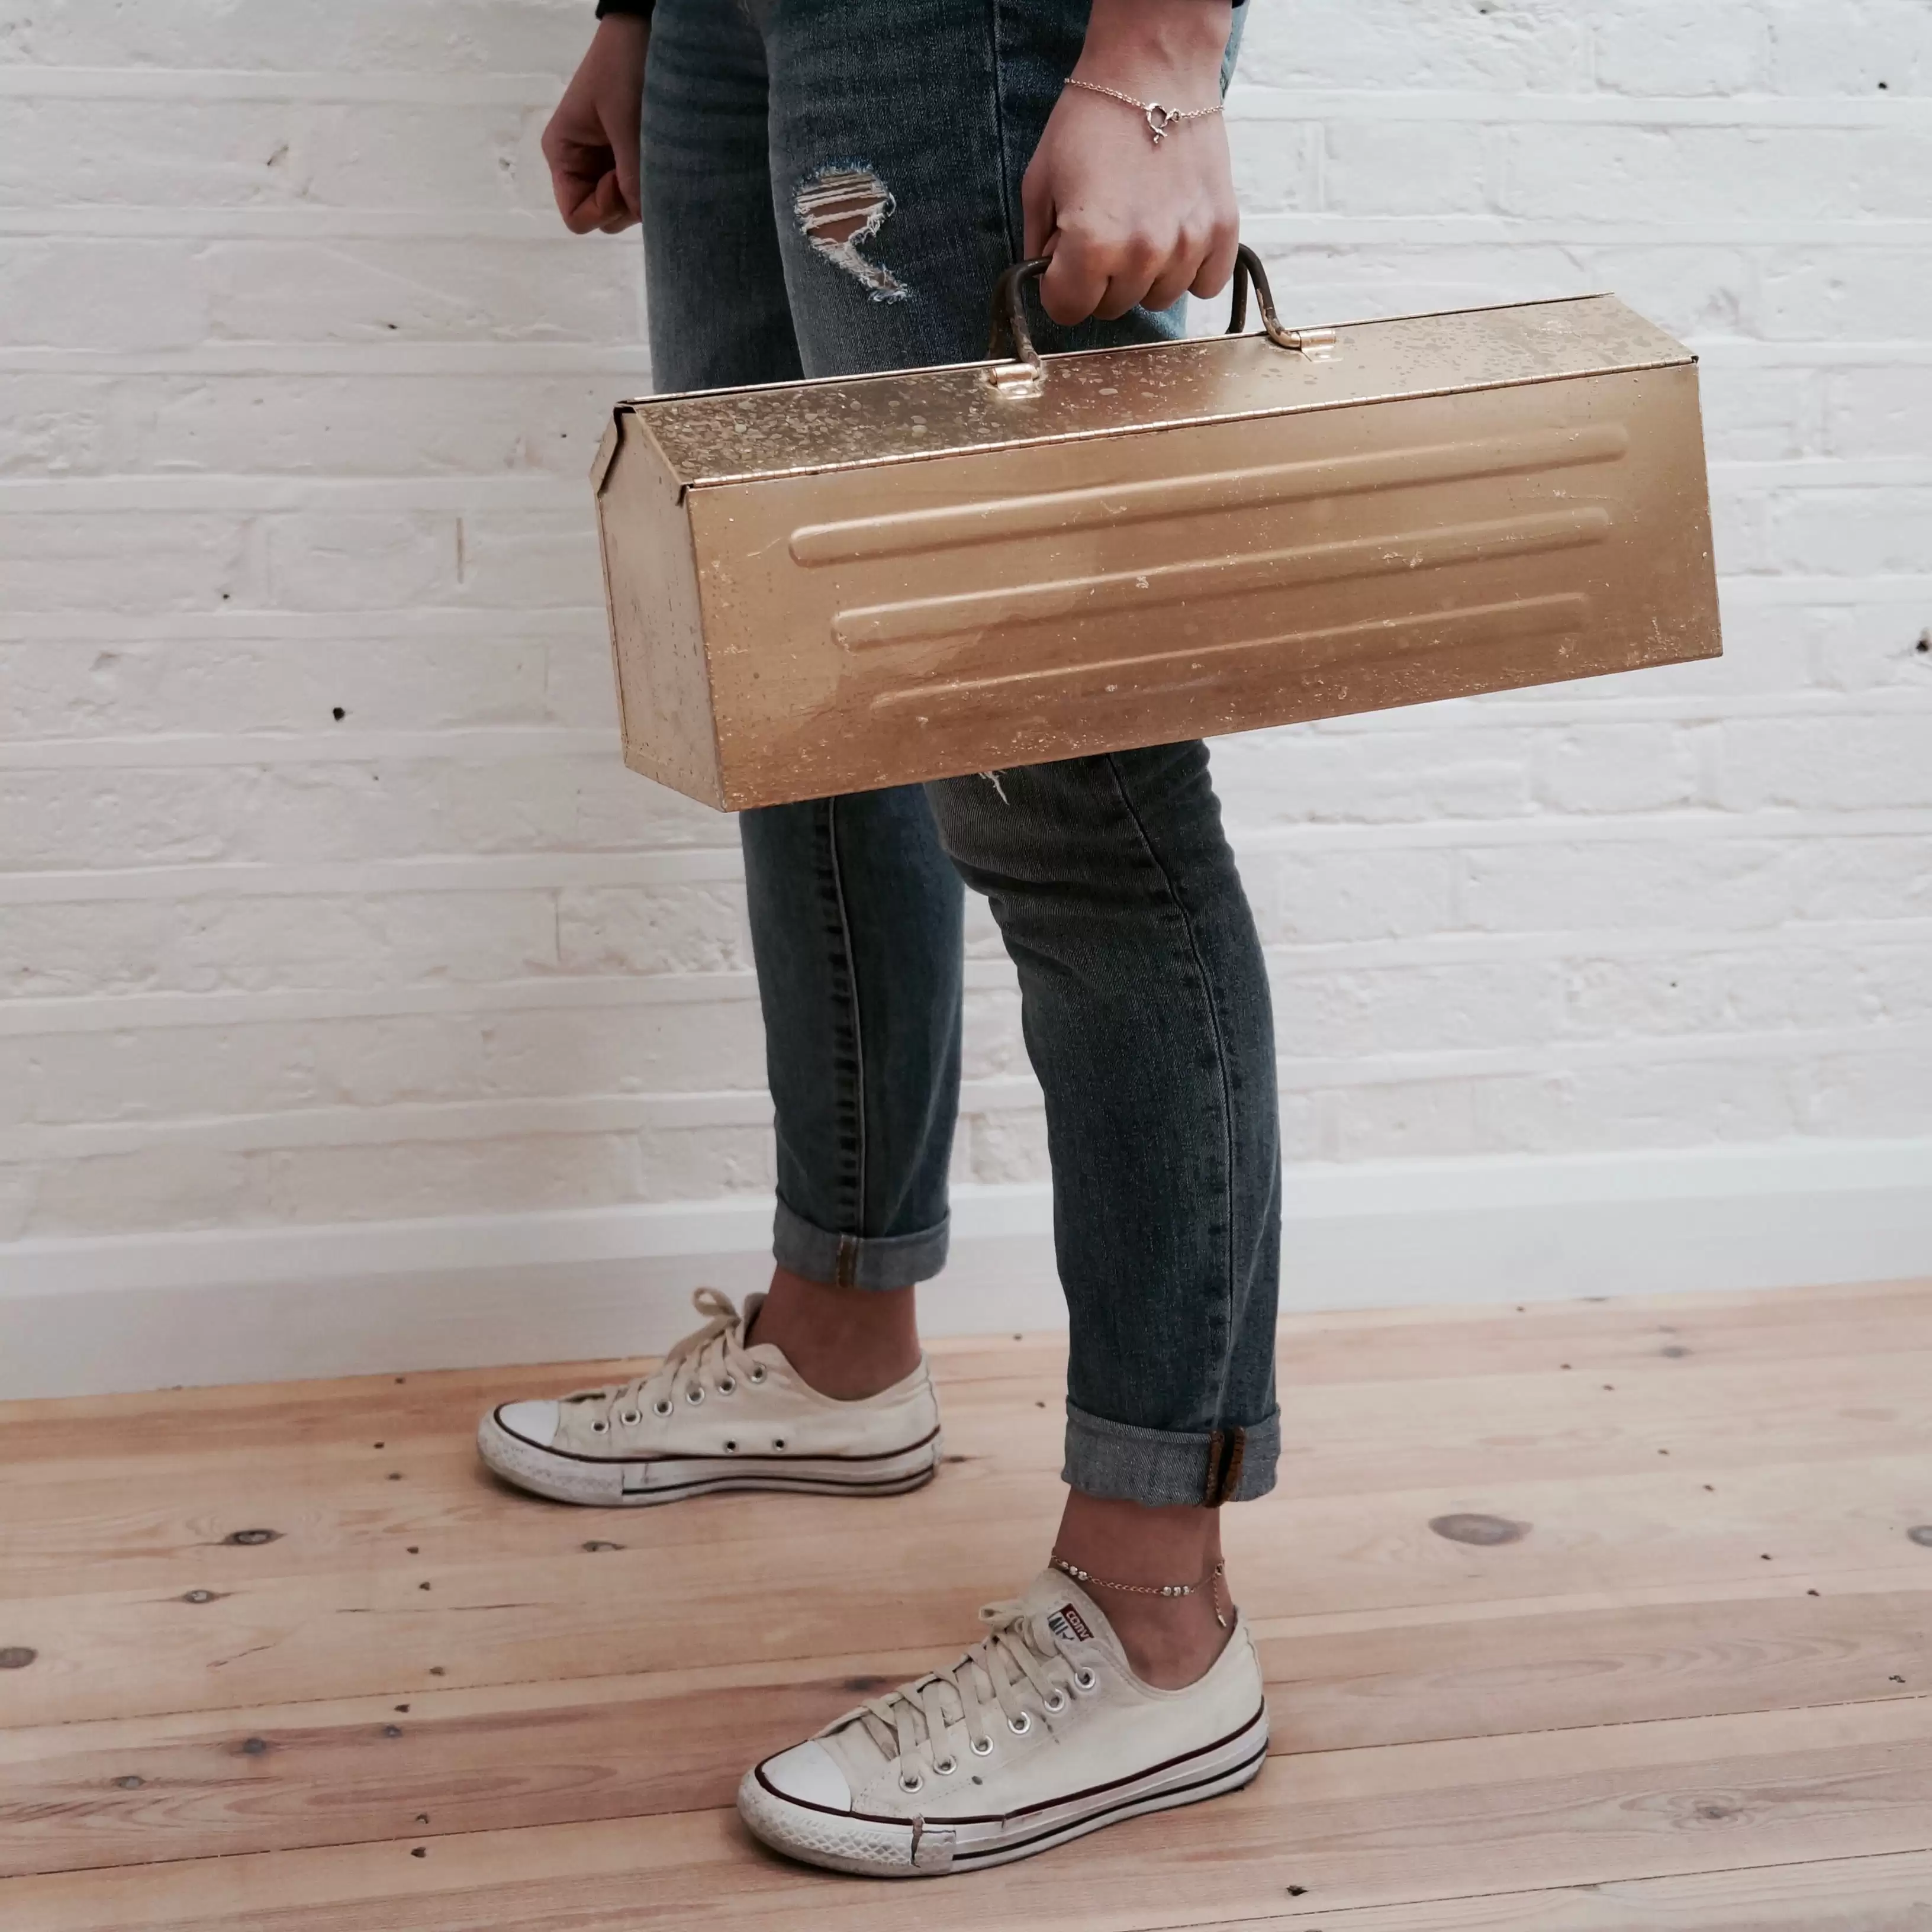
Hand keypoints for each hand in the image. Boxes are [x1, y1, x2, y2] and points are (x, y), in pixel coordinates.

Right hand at [542, 15, 647, 233]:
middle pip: (604, 218)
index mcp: (564, 155)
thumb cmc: (625, 66)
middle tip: (644, 166)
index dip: (603, 209)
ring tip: (654, 154)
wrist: (646, 28)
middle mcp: (582, 165)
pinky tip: (662, 156)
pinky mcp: (630, 158)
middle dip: (627, 204)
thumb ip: (633, 178)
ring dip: (644, 193)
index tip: (621, 179)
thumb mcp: (627, 124)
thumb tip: (646, 218)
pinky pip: (641, 190)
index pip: (576, 217)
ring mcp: (608, 164)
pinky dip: (653, 183)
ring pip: (626, 208)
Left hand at [1022, 0, 1237, 324]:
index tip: (1063, 261)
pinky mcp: (1222, 230)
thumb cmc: (1093, 118)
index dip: (1059, 286)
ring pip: (1158, 298)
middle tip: (1104, 229)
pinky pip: (1205, 285)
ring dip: (1145, 275)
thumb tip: (1048, 278)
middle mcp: (1143, 253)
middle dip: (1099, 279)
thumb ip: (1038, 242)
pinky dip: (1190, 269)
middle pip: (1112, 308)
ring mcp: (1188, 244)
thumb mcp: (1041, 180)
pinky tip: (1174, 234)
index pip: (1067, 310)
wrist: (1153, 69)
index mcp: (1092, 245)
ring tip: (1140, 224)